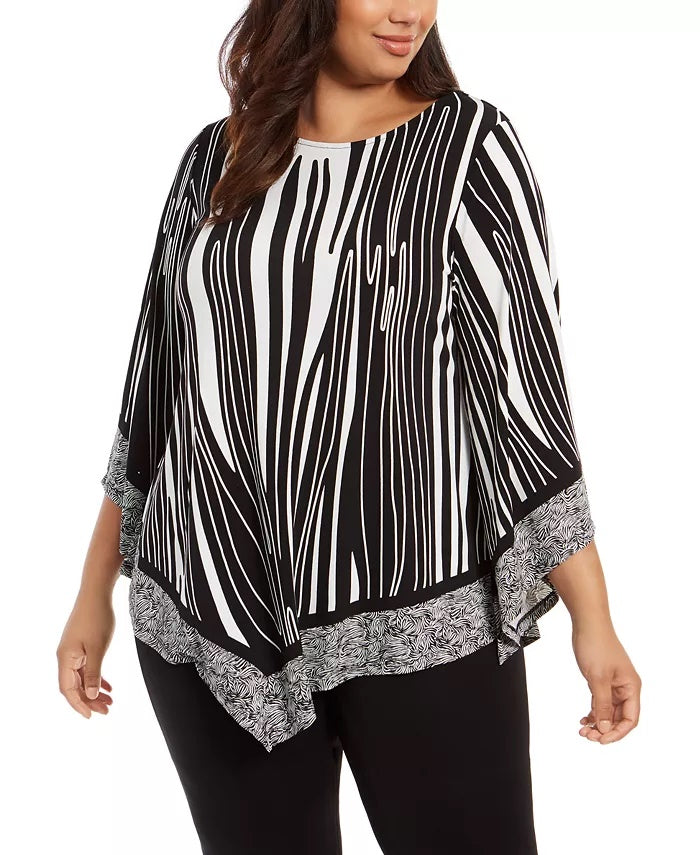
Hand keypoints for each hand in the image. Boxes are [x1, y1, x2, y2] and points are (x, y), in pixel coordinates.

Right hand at [56, 591, 114, 717]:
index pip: (68, 690)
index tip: (92, 716)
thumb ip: (94, 672)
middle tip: (107, 710)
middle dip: (90, 700)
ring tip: (111, 701)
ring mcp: (73, 651)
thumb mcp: (97, 648)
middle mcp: (66, 657)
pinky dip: (96, 678)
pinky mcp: (81, 646)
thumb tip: (91, 696)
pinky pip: (86, 668)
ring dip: (94, 691)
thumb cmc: (97, 618)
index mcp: (65, 659)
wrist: (96, 593)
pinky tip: (108, 686)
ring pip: (82, 678)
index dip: (79, 705)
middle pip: (75, 686)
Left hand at [572, 622, 640, 743]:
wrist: (587, 624)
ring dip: (597, 722)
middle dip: (604, 729)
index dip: (617, 732)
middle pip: (619, 717)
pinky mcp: (602, 680)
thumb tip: (604, 727)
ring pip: (608, 711)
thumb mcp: (598, 678)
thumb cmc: (596, 645)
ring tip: (583, 730)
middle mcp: (625, 687)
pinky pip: (601, 702)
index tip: (601, 740)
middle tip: (587, 736)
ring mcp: (614, 684)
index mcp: (631, 687)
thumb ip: (602, 704)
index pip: (630, 719)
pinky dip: (593, 711)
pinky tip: (583, 718)